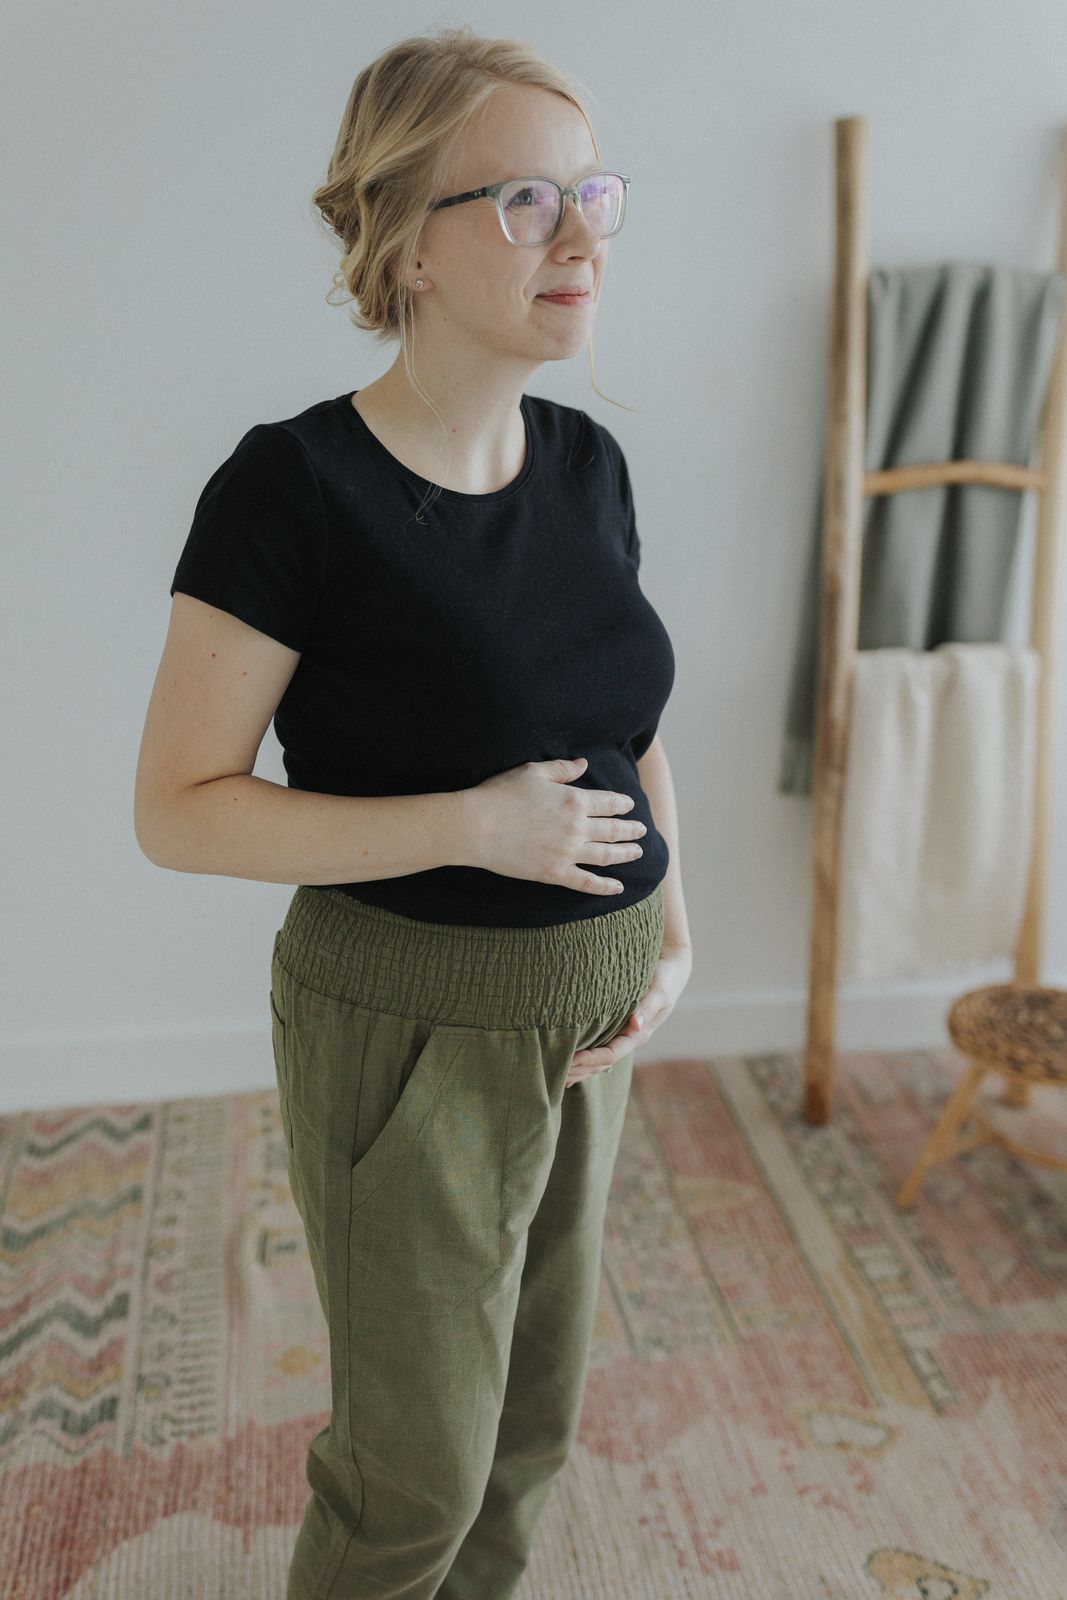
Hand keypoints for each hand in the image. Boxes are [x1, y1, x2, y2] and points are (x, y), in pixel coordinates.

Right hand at [459, 756, 646, 896]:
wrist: (476, 826)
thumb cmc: (501, 794)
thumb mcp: (533, 772)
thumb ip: (562, 769)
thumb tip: (583, 764)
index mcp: (574, 801)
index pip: (608, 802)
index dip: (622, 804)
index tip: (629, 806)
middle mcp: (577, 828)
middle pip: (613, 830)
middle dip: (630, 830)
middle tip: (641, 830)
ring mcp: (568, 853)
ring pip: (606, 855)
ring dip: (625, 854)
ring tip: (637, 852)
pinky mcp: (555, 873)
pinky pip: (586, 882)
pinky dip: (605, 886)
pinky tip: (618, 887)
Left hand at [564, 941, 692, 1088]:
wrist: (671, 967)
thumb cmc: (665, 977)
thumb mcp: (659, 991)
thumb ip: (647, 1007)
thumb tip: (635, 1025)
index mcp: (639, 1034)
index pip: (611, 1054)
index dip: (590, 1059)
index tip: (570, 1059)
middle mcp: (630, 1038)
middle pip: (602, 1063)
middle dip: (580, 1069)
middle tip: (554, 1073)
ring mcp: (623, 1034)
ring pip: (599, 1059)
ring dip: (579, 1067)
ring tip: (555, 1074)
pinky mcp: (617, 1026)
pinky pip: (598, 1046)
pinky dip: (584, 1057)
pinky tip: (568, 1063)